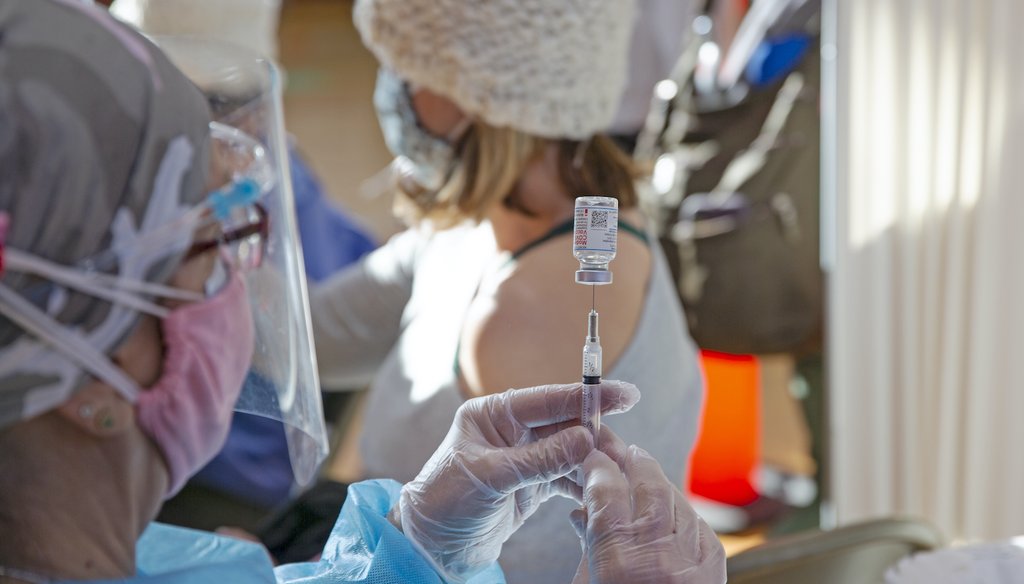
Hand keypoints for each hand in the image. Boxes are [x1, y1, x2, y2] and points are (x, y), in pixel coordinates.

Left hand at [395, 380, 640, 582]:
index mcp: (493, 414)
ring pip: (571, 452)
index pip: (549, 399)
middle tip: (624, 454)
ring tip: (619, 477)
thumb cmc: (445, 502)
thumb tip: (585, 438)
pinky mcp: (533, 485)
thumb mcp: (491, 477)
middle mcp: (511, 430)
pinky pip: (567, 478)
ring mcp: (524, 458)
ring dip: (595, 464)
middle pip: (566, 425)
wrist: (431, 547)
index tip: (624, 394)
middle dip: (597, 437)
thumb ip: (539, 459)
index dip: (588, 396)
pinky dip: (585, 485)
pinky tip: (602, 493)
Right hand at [571, 429, 725, 583]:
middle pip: (649, 484)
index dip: (598, 466)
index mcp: (619, 561)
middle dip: (634, 460)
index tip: (592, 456)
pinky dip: (681, 513)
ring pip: (676, 499)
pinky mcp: (714, 567)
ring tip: (645, 475)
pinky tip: (670, 511)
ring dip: (659, 484)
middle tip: (622, 449)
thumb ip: (588, 547)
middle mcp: (658, 554)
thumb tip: (581, 514)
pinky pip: (698, 524)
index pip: (607, 492)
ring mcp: (691, 559)